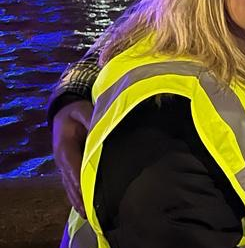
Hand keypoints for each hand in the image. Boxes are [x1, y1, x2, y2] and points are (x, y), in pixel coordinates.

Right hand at [52, 99, 92, 216]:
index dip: (81, 180)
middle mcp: (62, 160)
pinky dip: (76, 196)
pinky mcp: (68, 167)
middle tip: (91, 212)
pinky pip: (71, 184)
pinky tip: (82, 207)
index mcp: (64, 148)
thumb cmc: (75, 112)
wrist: (63, 112)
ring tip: (87, 215)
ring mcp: (64, 165)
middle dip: (80, 197)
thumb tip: (100, 128)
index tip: (89, 193)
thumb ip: (90, 120)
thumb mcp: (82, 111)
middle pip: (71, 182)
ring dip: (77, 200)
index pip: (74, 167)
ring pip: (70, 186)